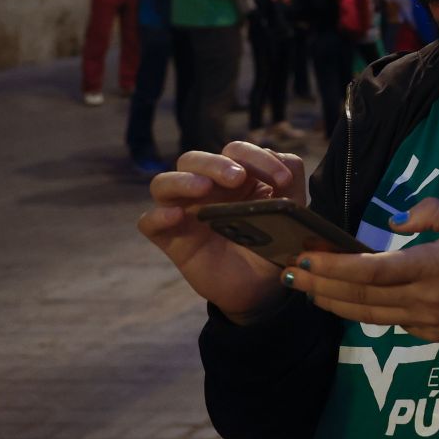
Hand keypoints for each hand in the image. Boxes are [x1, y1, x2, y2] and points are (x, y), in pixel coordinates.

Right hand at [138, 141, 306, 323]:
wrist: (262, 287)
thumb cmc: (274, 243)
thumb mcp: (289, 210)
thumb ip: (290, 181)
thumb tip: (281, 163)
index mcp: (235, 176)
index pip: (236, 151)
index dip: (257, 157)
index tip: (281, 179)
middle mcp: (205, 189)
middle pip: (193, 159)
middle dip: (215, 163)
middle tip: (237, 177)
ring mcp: (184, 212)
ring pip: (164, 182)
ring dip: (182, 180)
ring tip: (204, 189)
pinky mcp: (171, 238)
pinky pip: (148, 222)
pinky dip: (158, 215)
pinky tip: (176, 216)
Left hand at [284, 198, 438, 341]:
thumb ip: (432, 213)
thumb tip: (395, 223)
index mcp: (434, 267)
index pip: (374, 271)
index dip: (336, 267)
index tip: (306, 257)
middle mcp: (424, 300)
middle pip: (360, 296)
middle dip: (318, 284)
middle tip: (287, 272)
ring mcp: (424, 321)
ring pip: (366, 314)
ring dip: (330, 301)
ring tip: (301, 287)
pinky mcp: (427, 334)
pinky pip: (386, 321)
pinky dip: (357, 310)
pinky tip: (340, 298)